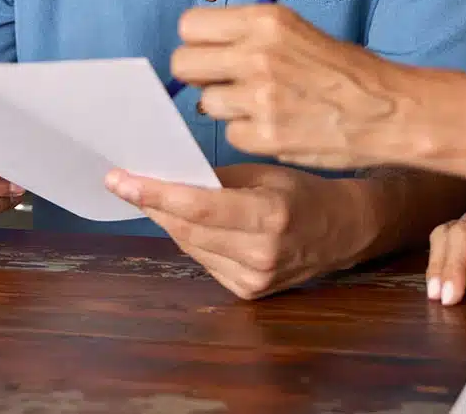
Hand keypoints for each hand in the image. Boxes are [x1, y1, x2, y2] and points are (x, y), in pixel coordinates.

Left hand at [105, 163, 371, 298]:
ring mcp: (254, 279)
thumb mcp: (266, 173)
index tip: (120, 179)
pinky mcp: (248, 292)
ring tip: (151, 196)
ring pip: (190, 247)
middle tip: (125, 182)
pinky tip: (186, 221)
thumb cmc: (305, 192)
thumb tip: (170, 175)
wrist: (344, 230)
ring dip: (168, 221)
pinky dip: (191, 239)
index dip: (156, 193)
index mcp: (270, 215)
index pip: (199, 207)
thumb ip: (219, 179)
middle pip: (187, 229)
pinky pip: (205, 261)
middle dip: (152, 204)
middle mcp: (261, 253)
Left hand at [171, 4, 414, 169]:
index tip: (213, 52)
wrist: (387, 109)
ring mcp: (259, 97)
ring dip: (227, 107)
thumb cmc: (344, 70)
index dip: (199, 42)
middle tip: (225, 82)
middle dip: (200, 75)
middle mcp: (256, 54)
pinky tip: (274, 126)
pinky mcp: (264, 135)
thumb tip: (204, 49)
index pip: (190, 25)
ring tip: (261, 106)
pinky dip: (247, 133)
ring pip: (205, 103)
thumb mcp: (296, 30)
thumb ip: (249, 35)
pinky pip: (230, 134)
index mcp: (265, 21)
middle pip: (183, 64)